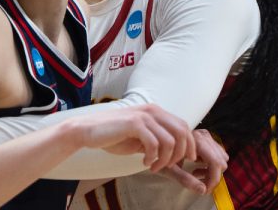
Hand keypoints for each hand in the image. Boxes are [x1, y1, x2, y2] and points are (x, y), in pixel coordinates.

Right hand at [68, 104, 196, 173]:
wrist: (87, 131)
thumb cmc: (112, 136)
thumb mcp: (139, 137)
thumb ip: (156, 140)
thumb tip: (174, 153)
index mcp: (155, 111)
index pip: (183, 126)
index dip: (189, 144)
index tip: (186, 159)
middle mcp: (152, 110)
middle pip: (182, 132)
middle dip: (181, 153)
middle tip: (169, 166)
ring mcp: (143, 116)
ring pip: (170, 141)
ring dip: (165, 159)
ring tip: (153, 166)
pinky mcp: (134, 124)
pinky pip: (154, 144)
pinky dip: (152, 157)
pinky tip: (144, 163)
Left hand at [160, 129, 227, 194]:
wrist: (155, 141)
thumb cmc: (158, 154)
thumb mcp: (169, 169)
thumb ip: (186, 179)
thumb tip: (203, 190)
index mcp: (195, 141)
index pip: (215, 162)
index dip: (213, 179)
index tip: (205, 189)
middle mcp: (203, 136)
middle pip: (221, 162)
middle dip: (213, 176)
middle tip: (199, 182)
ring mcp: (206, 136)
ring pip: (221, 158)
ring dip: (212, 170)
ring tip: (195, 173)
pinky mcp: (206, 139)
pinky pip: (218, 154)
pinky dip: (211, 164)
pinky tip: (196, 166)